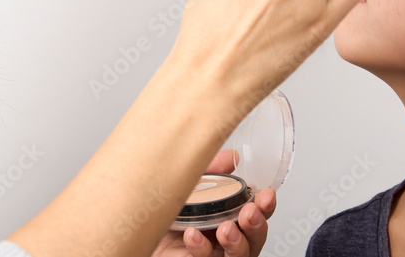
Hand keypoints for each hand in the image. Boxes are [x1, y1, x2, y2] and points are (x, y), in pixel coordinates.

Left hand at [153, 151, 276, 256]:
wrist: (138, 230)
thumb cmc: (166, 209)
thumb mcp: (189, 183)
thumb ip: (211, 170)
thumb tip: (232, 157)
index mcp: (229, 215)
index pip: (257, 212)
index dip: (266, 205)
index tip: (267, 194)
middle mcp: (226, 237)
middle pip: (255, 237)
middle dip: (257, 225)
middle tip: (249, 213)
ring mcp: (214, 254)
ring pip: (239, 255)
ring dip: (236, 242)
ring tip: (226, 229)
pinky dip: (201, 249)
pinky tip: (192, 235)